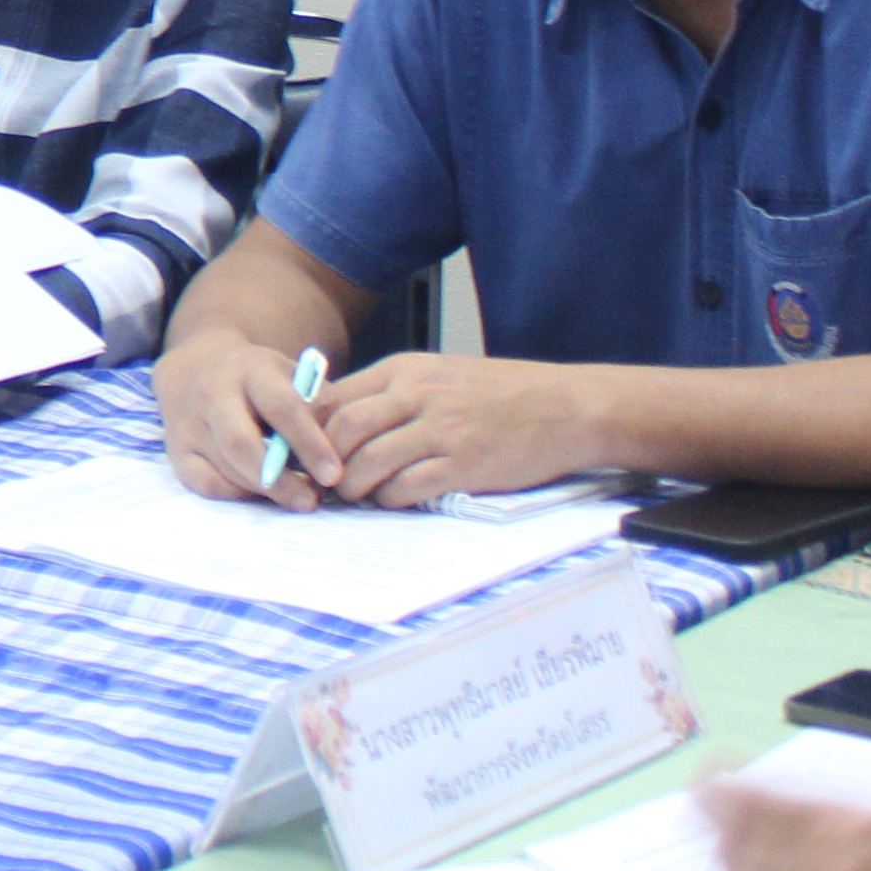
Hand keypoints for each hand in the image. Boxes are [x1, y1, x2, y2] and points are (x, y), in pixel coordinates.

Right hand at [156, 333, 339, 503]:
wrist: (199, 367)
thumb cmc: (261, 380)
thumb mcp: (292, 376)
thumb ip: (318, 405)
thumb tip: (334, 449)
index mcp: (250, 368)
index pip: (281, 407)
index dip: (310, 444)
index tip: (333, 475)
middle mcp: (212, 393)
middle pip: (240, 443)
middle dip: (279, 480)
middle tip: (310, 501)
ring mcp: (189, 422)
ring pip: (225, 468)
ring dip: (264, 490)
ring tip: (295, 497)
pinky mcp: (176, 449)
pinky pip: (206, 484)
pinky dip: (236, 495)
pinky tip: (260, 493)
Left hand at [313, 351, 602, 503]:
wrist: (567, 407)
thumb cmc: (503, 394)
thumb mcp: (441, 374)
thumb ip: (394, 393)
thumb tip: (342, 422)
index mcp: (406, 369)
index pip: (336, 397)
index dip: (310, 430)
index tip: (303, 453)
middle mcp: (418, 393)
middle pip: (343, 429)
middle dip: (323, 462)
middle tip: (320, 483)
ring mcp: (442, 429)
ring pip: (370, 460)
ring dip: (354, 486)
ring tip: (354, 496)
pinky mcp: (464, 463)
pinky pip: (408, 486)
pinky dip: (391, 499)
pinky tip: (394, 501)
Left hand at [701, 782, 870, 870]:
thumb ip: (853, 822)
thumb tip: (797, 809)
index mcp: (863, 830)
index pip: (769, 806)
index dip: (730, 791)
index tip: (712, 774)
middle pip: (746, 842)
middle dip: (716, 818)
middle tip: (701, 799)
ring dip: (724, 855)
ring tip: (711, 834)